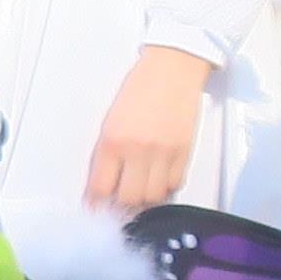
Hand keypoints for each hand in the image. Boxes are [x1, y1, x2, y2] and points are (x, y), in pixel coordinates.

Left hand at [84, 42, 215, 214]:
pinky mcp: (184, 152)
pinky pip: (174, 184)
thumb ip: (106, 154)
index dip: (96, 205)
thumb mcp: (110, 121)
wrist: (172, 69)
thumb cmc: (138, 90)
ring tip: (139, 196)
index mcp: (111, 141)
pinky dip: (165, 189)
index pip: (100, 188)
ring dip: (145, 202)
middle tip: (118, 206)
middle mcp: (137, 151)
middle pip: (129, 199)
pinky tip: (158, 182)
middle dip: (121, 208)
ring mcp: (163, 153)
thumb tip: (104, 184)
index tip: (95, 210)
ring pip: (154, 197)